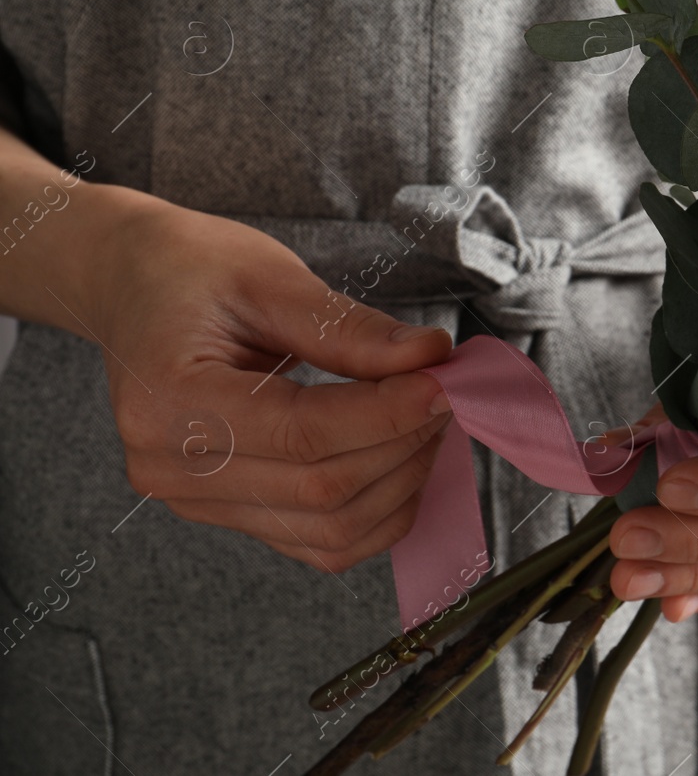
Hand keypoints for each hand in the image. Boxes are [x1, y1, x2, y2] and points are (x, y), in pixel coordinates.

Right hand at [78, 185, 455, 571]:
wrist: (133, 286)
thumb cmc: (190, 271)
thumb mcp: (268, 277)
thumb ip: (349, 328)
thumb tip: (430, 358)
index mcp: (169, 405)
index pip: (304, 434)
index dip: (390, 414)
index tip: (446, 380)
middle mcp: (171, 470)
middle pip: (324, 489)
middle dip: (406, 443)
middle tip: (448, 391)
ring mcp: (195, 502)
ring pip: (331, 530)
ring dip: (402, 481)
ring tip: (428, 417)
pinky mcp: (226, 512)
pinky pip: (319, 541)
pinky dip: (379, 508)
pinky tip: (402, 454)